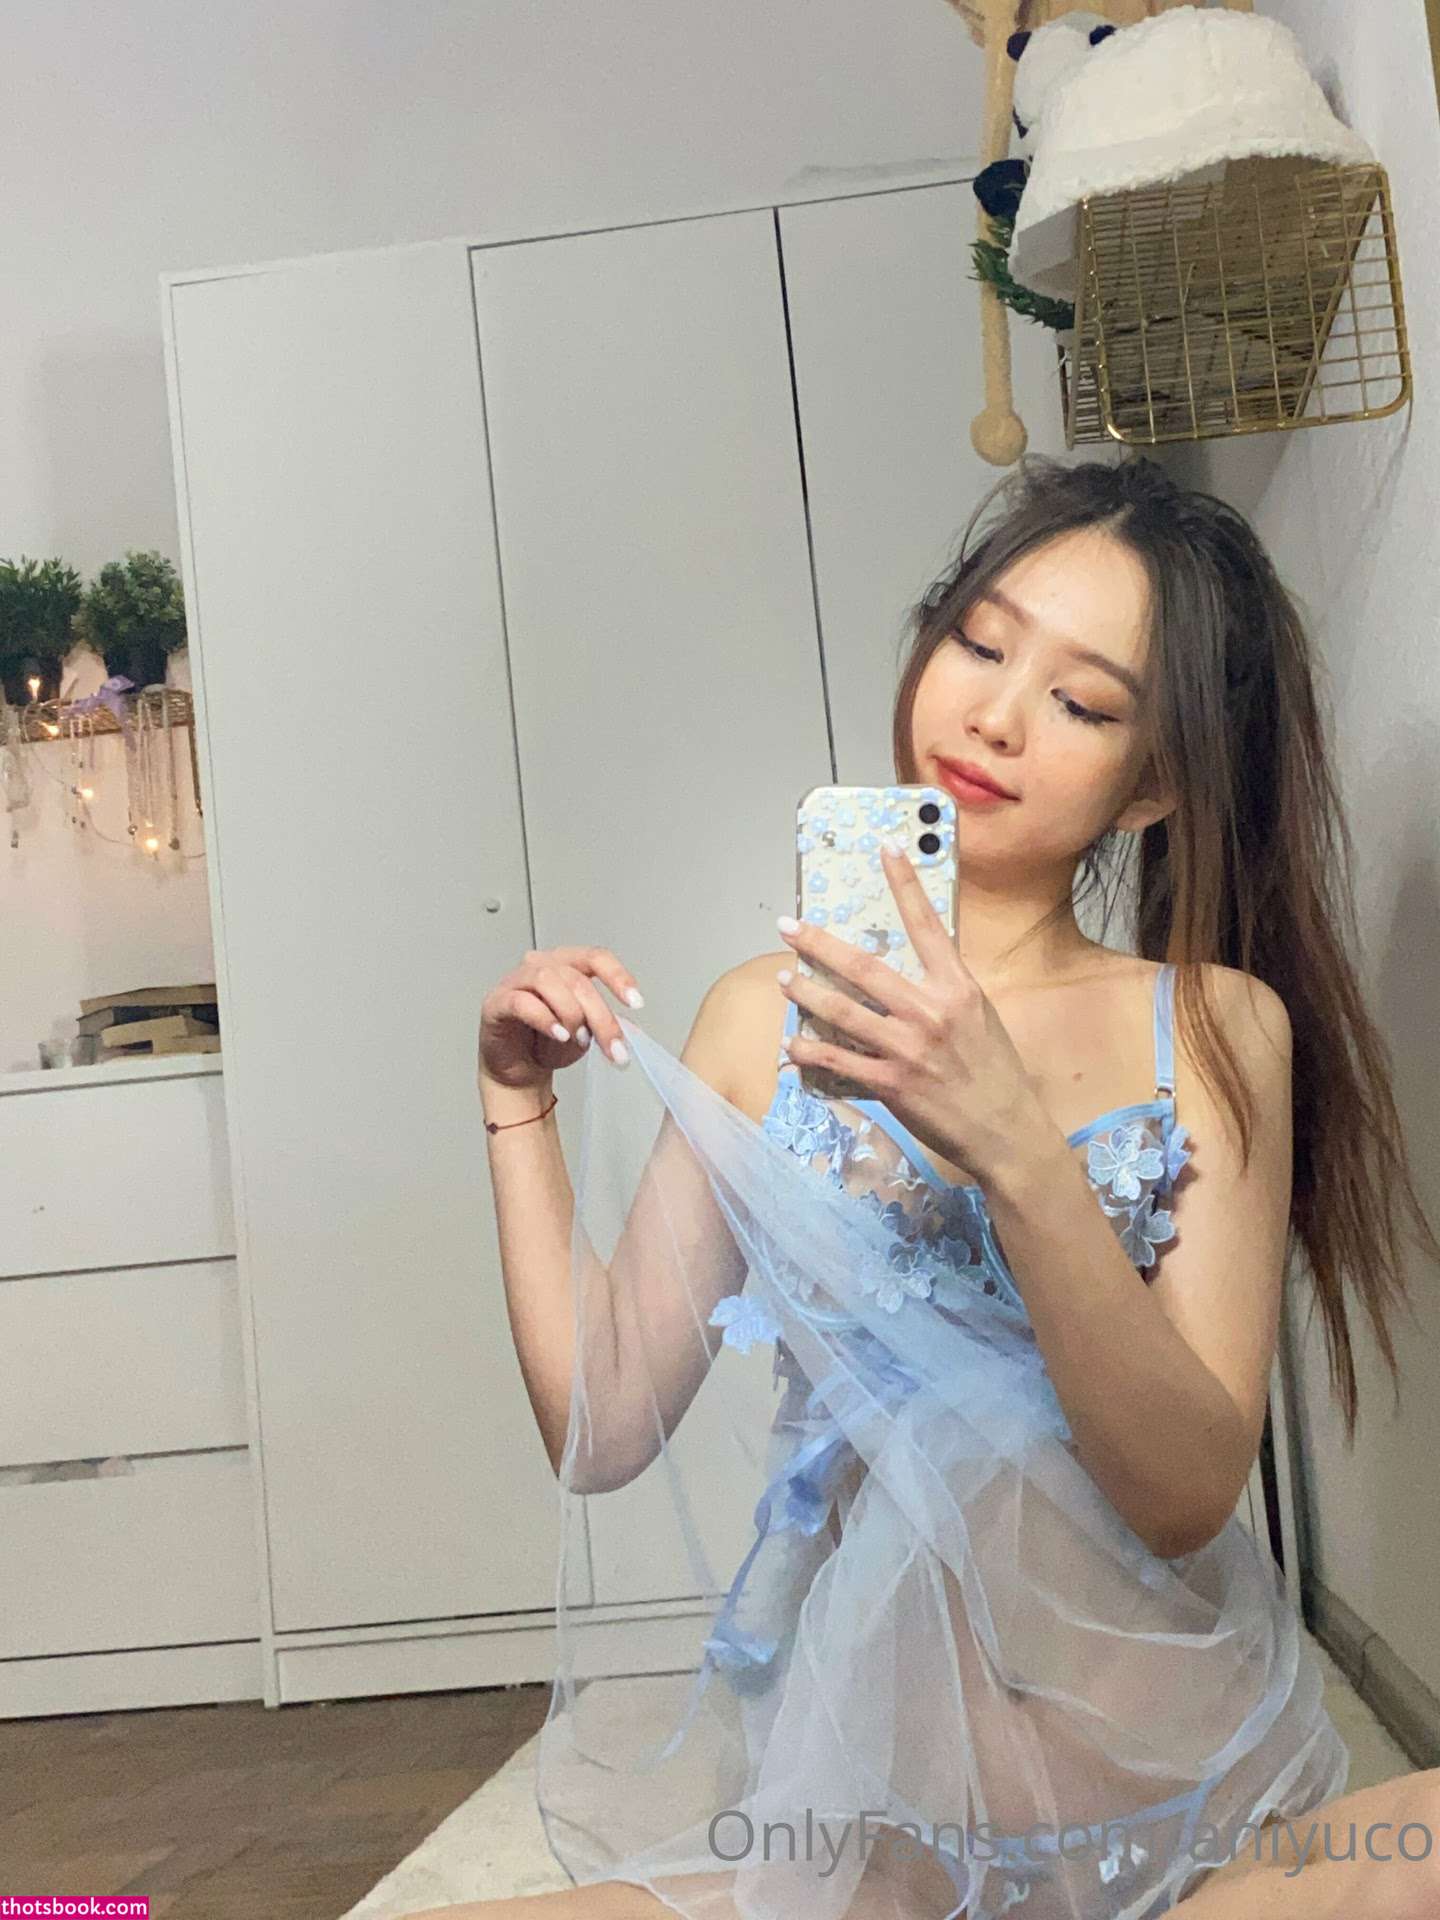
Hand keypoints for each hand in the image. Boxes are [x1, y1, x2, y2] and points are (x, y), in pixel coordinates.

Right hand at [479, 945, 644, 1092]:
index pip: (596, 958)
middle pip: (577, 978)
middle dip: (600, 1016)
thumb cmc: (549, 1043)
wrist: (518, 1069)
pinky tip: (558, 1034)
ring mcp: (516, 981)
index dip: (618, 977)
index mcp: (567, 965)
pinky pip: (521, 1001)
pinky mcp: (497, 1002)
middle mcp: (541, 965)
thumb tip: (625, 1028)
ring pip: (549, 981)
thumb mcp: (586, 1033)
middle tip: (613, 1047)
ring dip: (571, 1014)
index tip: (636, 1002)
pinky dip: (544, 1018)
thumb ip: (602, 1024)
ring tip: (578, 1040)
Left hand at [775, 845, 1045, 1185]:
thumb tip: (915, 968)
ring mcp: (908, 1048)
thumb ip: (945, 990)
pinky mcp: (892, 1084)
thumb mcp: (980, 1017)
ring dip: (805, 993)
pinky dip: (810, 1052)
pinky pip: (839, 1061)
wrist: (1007, 1131)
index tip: (885, 848)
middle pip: (864, 967)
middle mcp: (930, 1011)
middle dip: (819, 944)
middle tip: (789, 926)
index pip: (928, 924)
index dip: (905, 883)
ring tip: (783, 978)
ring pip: (841, 1012)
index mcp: (957, 987)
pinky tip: (791, 1045)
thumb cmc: (995, 1072)